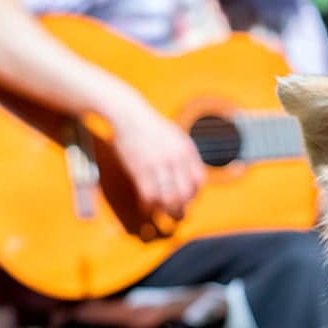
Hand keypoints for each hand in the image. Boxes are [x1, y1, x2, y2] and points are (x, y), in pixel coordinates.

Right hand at [110, 99, 206, 220]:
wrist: (129, 114)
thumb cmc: (152, 127)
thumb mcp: (177, 137)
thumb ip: (186, 157)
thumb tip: (194, 180)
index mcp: (187, 150)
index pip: (199, 181)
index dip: (195, 194)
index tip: (187, 198)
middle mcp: (175, 158)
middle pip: (186, 194)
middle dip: (182, 207)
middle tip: (177, 213)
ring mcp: (158, 164)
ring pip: (168, 198)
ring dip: (166, 211)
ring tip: (162, 213)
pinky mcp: (140, 168)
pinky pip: (149, 195)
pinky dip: (149, 206)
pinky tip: (146, 208)